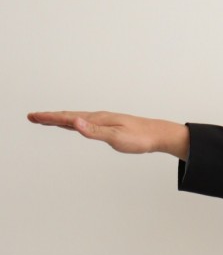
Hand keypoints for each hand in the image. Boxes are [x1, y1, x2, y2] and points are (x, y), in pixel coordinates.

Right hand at [27, 111, 189, 160]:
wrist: (159, 135)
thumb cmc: (140, 137)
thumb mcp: (116, 137)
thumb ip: (94, 131)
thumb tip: (74, 122)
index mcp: (98, 119)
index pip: (69, 118)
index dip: (49, 118)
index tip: (33, 116)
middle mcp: (100, 118)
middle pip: (69, 116)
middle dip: (50, 117)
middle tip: (32, 117)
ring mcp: (105, 121)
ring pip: (77, 119)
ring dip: (60, 119)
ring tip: (47, 119)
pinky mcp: (111, 126)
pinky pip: (87, 123)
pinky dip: (74, 122)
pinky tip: (75, 124)